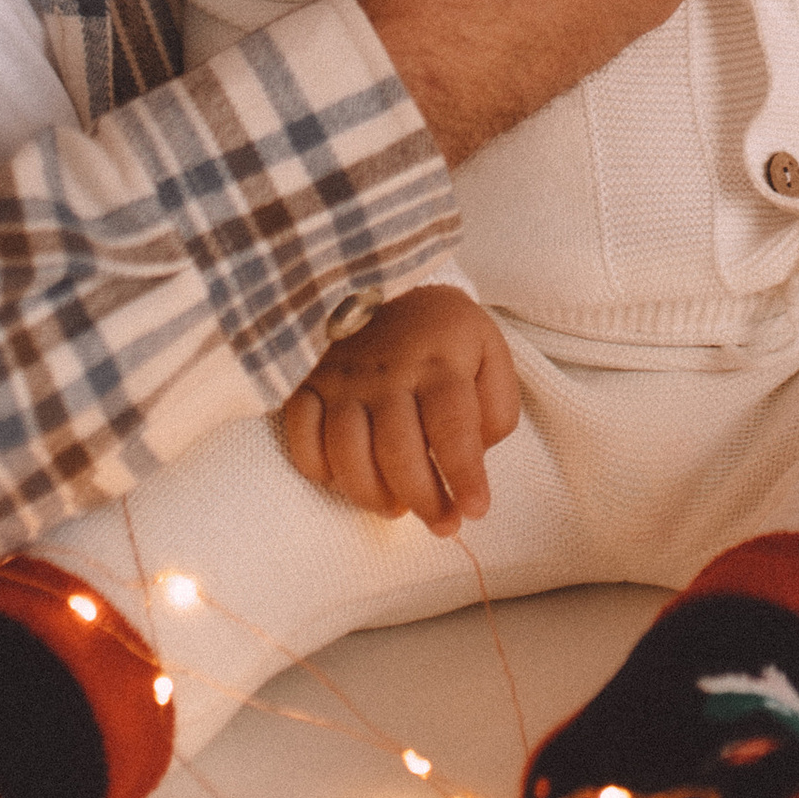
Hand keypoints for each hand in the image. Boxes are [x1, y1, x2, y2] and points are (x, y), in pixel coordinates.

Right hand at [280, 285, 522, 532]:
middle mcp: (387, 373)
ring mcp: (342, 379)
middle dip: (424, 500)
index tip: (477, 510)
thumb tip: (478, 454)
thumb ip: (496, 404)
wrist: (379, 273)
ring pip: (347, 453)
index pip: (453, 428)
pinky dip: (320, 469)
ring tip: (397, 508)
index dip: (465, 476)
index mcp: (439, 362)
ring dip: (373, 495)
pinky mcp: (307, 382)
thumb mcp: (488, 351)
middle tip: (444, 524)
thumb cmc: (441, 329)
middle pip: (399, 452)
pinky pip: (302, 438)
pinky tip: (345, 478)